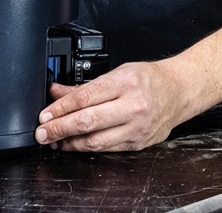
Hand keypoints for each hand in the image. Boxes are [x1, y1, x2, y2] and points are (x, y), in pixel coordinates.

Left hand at [35, 61, 184, 151]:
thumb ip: (86, 86)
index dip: (61, 108)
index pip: (85, 97)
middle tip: (42, 133)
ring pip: (96, 141)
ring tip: (55, 141)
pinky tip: (75, 145)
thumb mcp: (118, 72)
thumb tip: (56, 92)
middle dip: (59, 128)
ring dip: (70, 143)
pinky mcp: (138, 143)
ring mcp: (137, 126)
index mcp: (126, 82)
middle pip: (88, 121)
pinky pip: (108, 149)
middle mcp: (133, 105)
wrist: (179, 90)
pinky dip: (87, 148)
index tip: (45, 114)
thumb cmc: (149, 79)